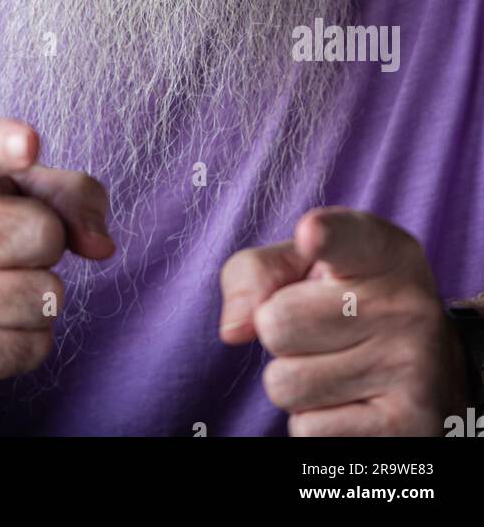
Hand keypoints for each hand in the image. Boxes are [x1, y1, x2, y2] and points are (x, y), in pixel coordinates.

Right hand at [0, 118, 113, 405]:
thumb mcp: (14, 192)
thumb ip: (68, 195)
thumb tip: (99, 245)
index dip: (0, 145)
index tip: (28, 142)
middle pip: (40, 232)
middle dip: (48, 243)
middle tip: (12, 248)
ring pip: (42, 296)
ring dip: (40, 296)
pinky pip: (31, 348)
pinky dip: (29, 339)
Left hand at [219, 206, 469, 435]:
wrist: (430, 369)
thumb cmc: (345, 304)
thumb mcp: (306, 267)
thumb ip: (256, 272)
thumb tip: (233, 329)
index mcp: (383, 252)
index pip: (346, 238)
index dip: (324, 236)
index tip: (310, 234)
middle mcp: (406, 305)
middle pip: (277, 323)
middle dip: (281, 335)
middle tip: (324, 332)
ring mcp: (412, 368)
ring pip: (286, 384)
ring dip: (296, 383)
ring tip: (338, 367)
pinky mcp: (406, 426)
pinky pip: (307, 429)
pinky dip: (315, 422)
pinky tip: (353, 402)